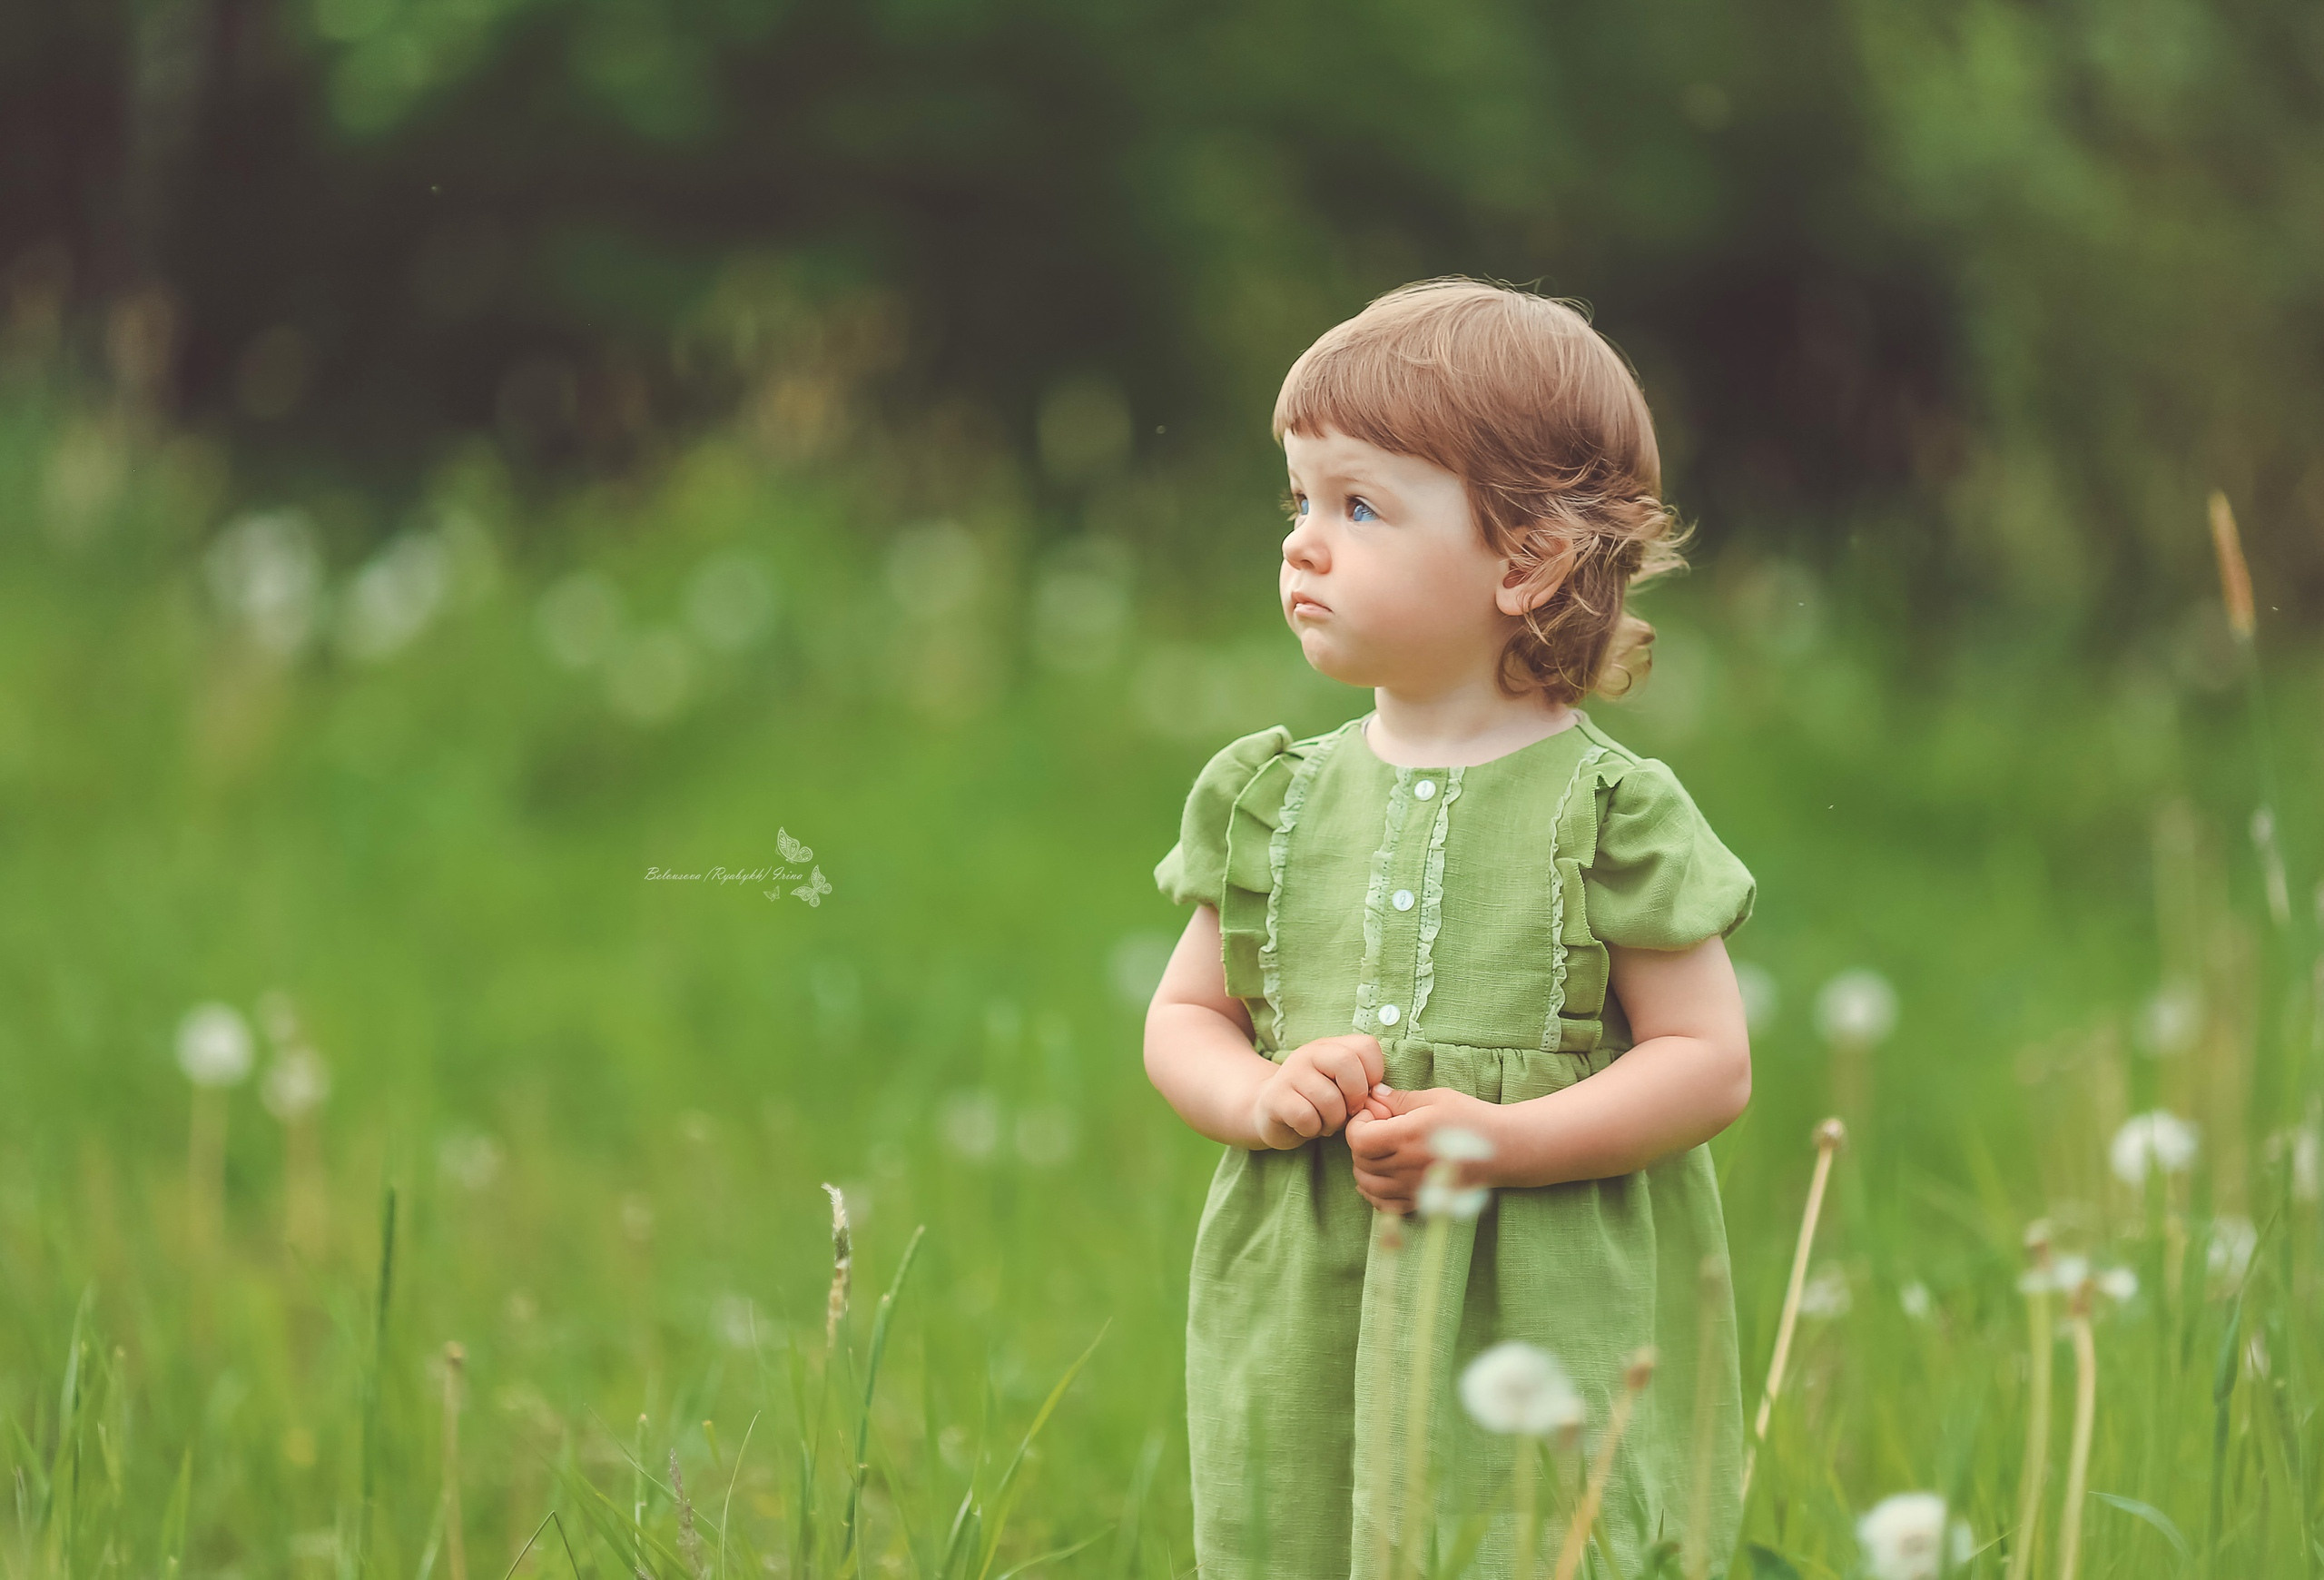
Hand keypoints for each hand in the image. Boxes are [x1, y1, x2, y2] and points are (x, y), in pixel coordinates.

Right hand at [1249, 1034, 1387, 1148]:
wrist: (1269, 1112)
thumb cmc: (1316, 1103)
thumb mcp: (1343, 1090)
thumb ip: (1367, 1093)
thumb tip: (1384, 1109)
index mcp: (1330, 1046)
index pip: (1367, 1045)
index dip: (1374, 1074)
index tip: (1364, 1093)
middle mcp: (1309, 1053)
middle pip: (1347, 1062)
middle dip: (1356, 1095)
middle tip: (1349, 1111)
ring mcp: (1289, 1074)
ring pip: (1329, 1098)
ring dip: (1333, 1120)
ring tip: (1324, 1121)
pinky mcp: (1275, 1098)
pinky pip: (1307, 1117)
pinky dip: (1313, 1129)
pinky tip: (1307, 1127)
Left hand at [1345, 1087, 1500, 1214]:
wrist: (1503, 1149)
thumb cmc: (1471, 1118)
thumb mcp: (1436, 1098)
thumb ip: (1400, 1099)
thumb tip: (1372, 1094)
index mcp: (1410, 1136)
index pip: (1360, 1140)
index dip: (1358, 1125)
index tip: (1372, 1114)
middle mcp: (1409, 1166)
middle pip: (1360, 1162)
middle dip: (1360, 1143)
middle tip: (1377, 1128)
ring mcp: (1415, 1187)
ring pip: (1367, 1186)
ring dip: (1365, 1167)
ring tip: (1380, 1150)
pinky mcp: (1423, 1201)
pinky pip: (1384, 1205)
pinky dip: (1376, 1191)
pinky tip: (1385, 1174)